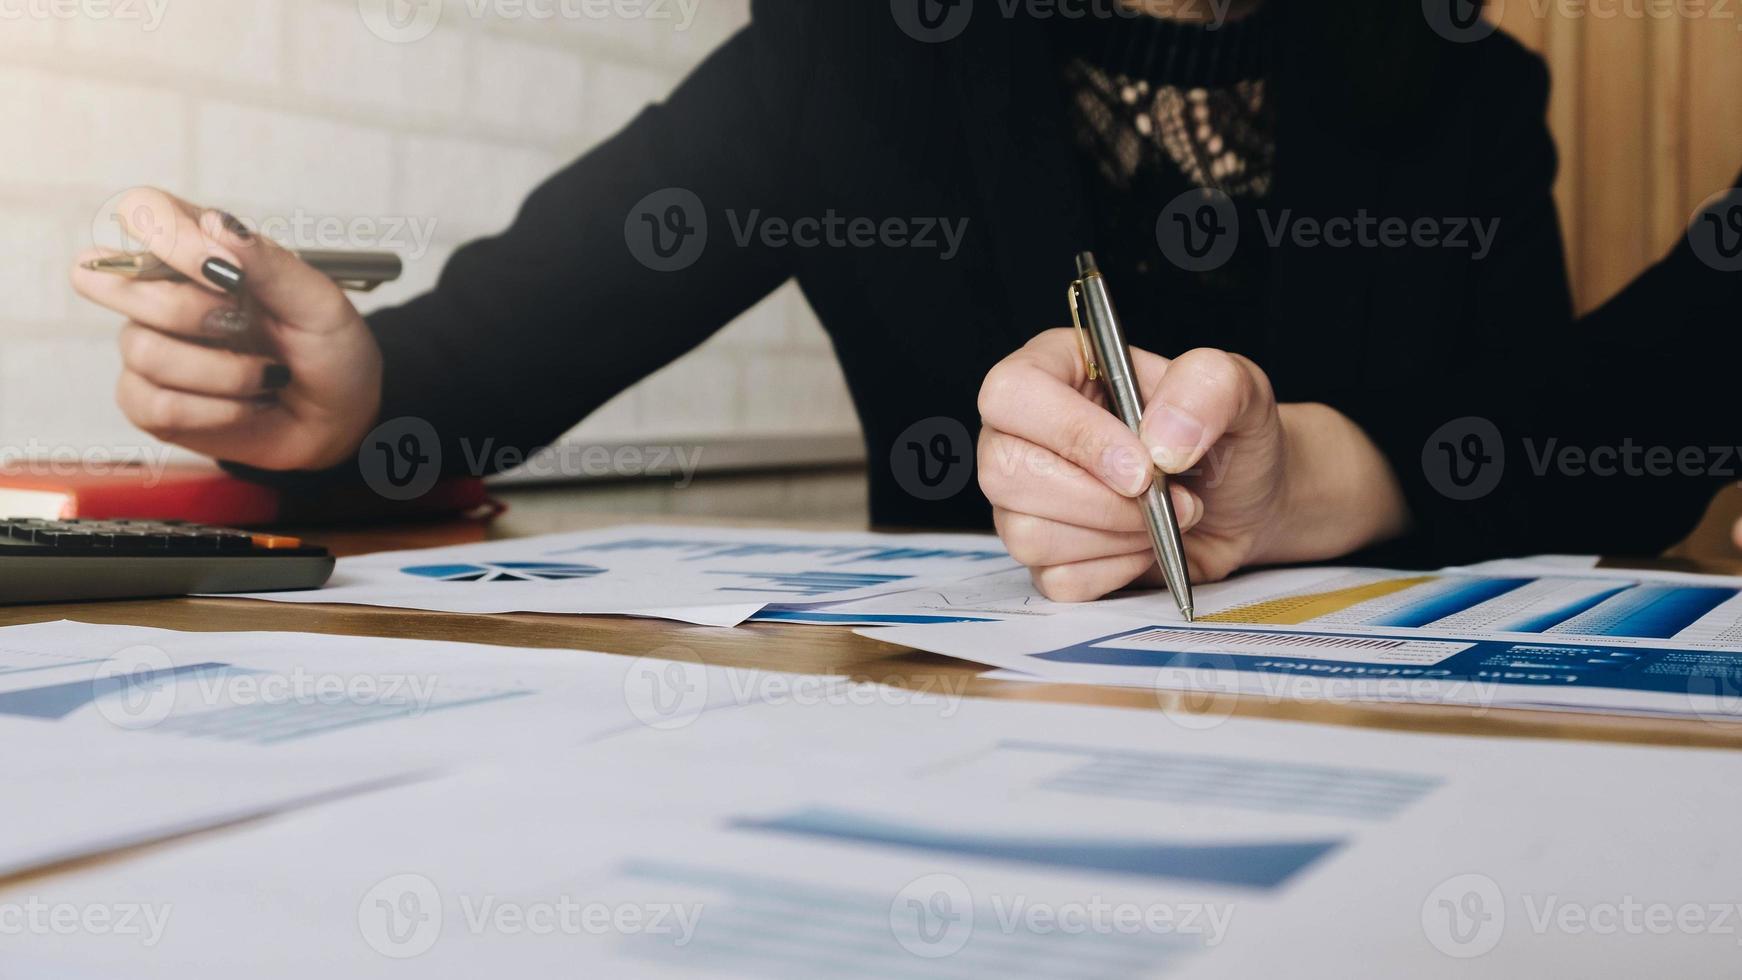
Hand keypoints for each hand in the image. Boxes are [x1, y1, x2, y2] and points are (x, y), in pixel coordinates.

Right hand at [71, 188, 381, 471]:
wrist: (342, 417)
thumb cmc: (330, 350)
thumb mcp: (319, 302)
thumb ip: (268, 263)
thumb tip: (218, 224)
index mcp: (201, 251)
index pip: (142, 211)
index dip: (167, 237)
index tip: (224, 274)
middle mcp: (162, 293)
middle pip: (102, 278)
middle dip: (185, 310)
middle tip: (240, 325)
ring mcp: (149, 347)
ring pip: (141, 350)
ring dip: (222, 372)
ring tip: (266, 375)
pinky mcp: (149, 402)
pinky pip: (155, 405)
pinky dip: (215, 411)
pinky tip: (247, 405)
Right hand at [978, 329, 1407, 601]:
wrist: (1244, 501)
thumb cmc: (1227, 436)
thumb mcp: (1239, 387)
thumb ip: (1206, 387)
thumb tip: (1159, 440)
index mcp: (1054, 369)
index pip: (1013, 393)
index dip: (1070, 433)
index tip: (1140, 467)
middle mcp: (1024, 432)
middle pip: (1006, 472)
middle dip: (1098, 500)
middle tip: (1161, 495)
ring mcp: (1024, 498)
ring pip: (1029, 533)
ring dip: (1114, 536)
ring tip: (1162, 516)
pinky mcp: (1045, 554)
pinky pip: (1056, 578)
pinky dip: (1113, 569)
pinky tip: (1142, 544)